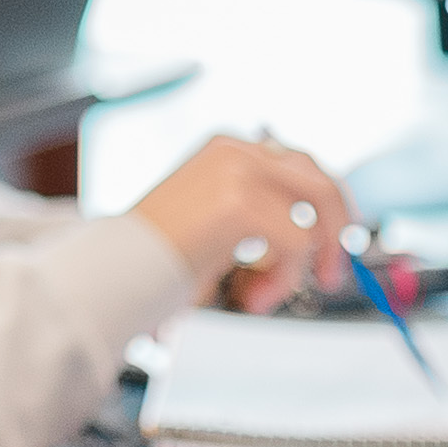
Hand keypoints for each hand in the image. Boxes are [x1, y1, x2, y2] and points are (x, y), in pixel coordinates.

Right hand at [126, 138, 358, 312]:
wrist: (112, 271)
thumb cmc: (150, 258)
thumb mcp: (211, 224)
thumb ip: (256, 219)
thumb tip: (306, 245)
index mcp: (226, 149)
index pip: (300, 165)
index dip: (325, 208)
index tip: (329, 245)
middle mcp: (236, 150)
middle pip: (320, 180)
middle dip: (335, 231)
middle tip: (331, 273)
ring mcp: (240, 171)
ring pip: (316, 210)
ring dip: (306, 261)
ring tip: (272, 294)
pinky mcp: (240, 203)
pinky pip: (295, 243)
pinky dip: (284, 279)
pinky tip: (254, 298)